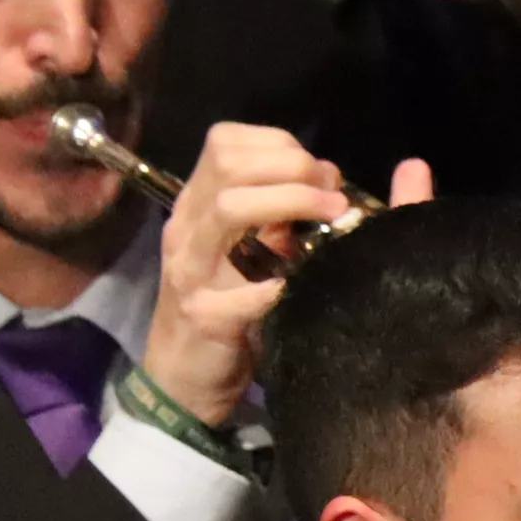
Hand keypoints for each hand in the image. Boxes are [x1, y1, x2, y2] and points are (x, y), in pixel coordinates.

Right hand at [137, 122, 368, 427]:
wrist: (187, 379)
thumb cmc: (232, 310)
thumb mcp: (256, 252)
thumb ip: (286, 216)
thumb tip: (334, 179)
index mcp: (200, 206)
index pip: (225, 142)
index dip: (279, 144)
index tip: (321, 172)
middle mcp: (188, 227)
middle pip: (228, 163)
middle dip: (292, 166)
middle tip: (333, 194)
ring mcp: (190, 270)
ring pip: (227, 208)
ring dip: (289, 202)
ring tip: (333, 216)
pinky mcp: (203, 316)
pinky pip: (241, 292)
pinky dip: (279, 285)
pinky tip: (306, 284)